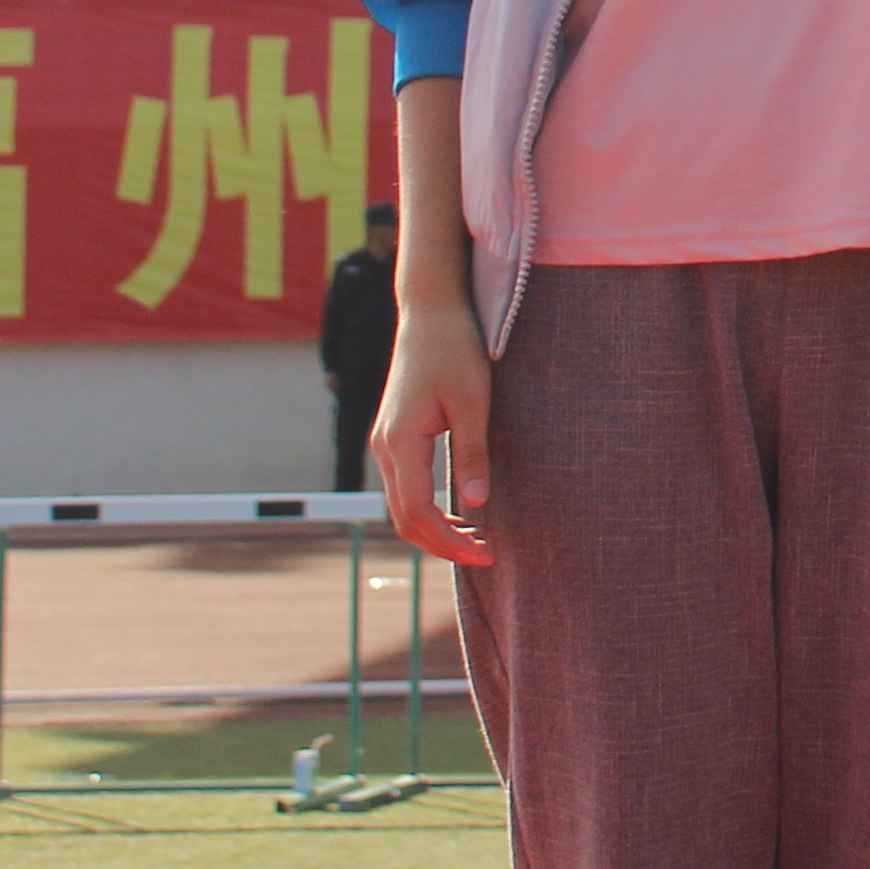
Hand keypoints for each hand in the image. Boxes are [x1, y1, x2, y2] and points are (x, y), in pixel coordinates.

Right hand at [373, 296, 492, 565]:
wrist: (430, 313)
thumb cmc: (455, 350)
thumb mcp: (473, 401)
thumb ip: (472, 453)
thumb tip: (476, 505)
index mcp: (400, 442)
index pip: (417, 513)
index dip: (449, 541)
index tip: (485, 554)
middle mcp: (383, 448)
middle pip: (404, 519)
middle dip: (442, 544)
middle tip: (486, 555)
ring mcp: (385, 444)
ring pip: (402, 506)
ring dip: (435, 529)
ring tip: (478, 541)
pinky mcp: (394, 438)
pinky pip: (406, 487)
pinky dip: (428, 509)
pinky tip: (459, 515)